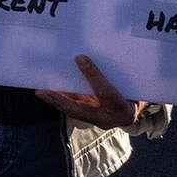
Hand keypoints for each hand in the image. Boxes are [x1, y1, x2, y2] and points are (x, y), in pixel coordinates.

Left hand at [36, 54, 150, 127]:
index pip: (107, 95)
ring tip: (40, 89)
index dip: (94, 77)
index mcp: (122, 110)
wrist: (136, 110)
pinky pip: (73, 106)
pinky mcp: (88, 115)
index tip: (81, 59)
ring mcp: (95, 118)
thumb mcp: (133, 85)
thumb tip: (86, 57)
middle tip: (41, 92)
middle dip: (59, 102)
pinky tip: (51, 85)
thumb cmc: (135, 94)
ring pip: (72, 110)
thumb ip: (113, 75)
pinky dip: (62, 97)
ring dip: (56, 100)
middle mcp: (106, 118)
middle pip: (80, 111)